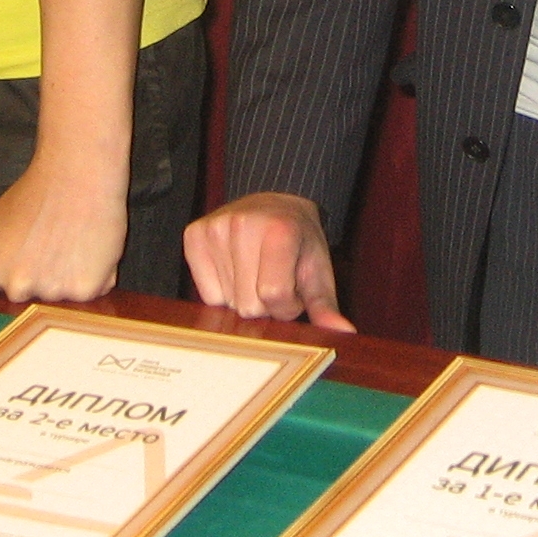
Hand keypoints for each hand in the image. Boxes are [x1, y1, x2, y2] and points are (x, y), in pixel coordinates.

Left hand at [0, 156, 127, 302]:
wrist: (77, 171)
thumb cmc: (32, 194)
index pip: (2, 287)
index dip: (18, 263)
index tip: (26, 241)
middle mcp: (14, 288)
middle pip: (32, 296)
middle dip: (43, 273)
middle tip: (49, 238)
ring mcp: (50, 291)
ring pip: (63, 296)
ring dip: (69, 274)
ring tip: (69, 239)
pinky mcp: (85, 289)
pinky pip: (94, 291)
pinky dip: (97, 272)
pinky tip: (89, 245)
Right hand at [181, 191, 354, 331]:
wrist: (275, 204)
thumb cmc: (299, 243)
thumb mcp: (317, 272)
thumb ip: (325, 305)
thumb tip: (343, 333)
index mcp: (280, 229)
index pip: (274, 295)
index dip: (287, 305)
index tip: (293, 291)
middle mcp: (243, 223)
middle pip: (248, 305)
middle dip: (264, 305)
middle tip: (273, 280)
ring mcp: (215, 227)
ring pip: (225, 303)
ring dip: (242, 298)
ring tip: (255, 273)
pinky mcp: (194, 234)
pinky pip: (205, 292)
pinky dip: (221, 291)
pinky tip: (234, 270)